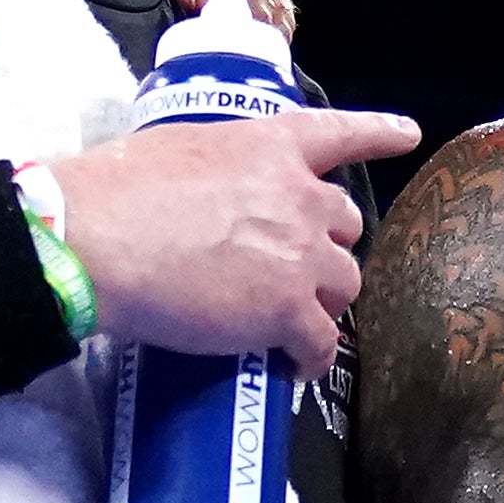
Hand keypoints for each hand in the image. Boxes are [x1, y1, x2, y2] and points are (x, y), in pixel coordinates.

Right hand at [48, 104, 422, 376]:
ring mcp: (300, 255)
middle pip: (346, 226)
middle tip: (294, 269)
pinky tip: (294, 368)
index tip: (408, 135)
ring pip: (343, 285)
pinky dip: (310, 359)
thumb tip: (213, 201)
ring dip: (323, 302)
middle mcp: (299, 196)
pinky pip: (321, 343)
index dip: (377, 134)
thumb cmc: (115, 189)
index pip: (338, 134)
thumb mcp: (181, 149)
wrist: (95, 238)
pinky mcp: (287, 310)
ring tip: (293, 322)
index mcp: (271, 146)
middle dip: (326, 246)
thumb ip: (220, 170)